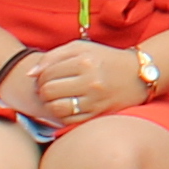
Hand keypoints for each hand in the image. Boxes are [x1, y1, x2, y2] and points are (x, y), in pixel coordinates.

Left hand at [20, 38, 147, 126]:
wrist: (138, 75)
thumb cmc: (105, 59)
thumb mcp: (82, 48)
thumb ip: (53, 56)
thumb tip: (30, 74)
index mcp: (85, 61)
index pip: (46, 73)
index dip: (41, 77)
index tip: (47, 78)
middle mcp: (90, 81)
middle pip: (48, 92)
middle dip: (44, 91)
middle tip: (50, 89)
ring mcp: (95, 100)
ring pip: (55, 108)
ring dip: (51, 105)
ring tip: (57, 99)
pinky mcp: (98, 114)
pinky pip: (68, 120)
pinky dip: (63, 115)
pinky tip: (69, 107)